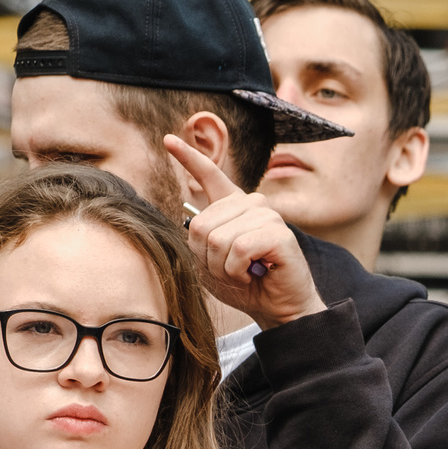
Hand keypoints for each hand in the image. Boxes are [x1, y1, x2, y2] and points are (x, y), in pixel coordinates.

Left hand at [162, 134, 323, 329]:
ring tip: (243, 273)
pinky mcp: (279, 233)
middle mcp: (251, 204)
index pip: (210, 175)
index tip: (169, 140)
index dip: (189, 157)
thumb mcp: (211, 262)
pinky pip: (238, 248)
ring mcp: (267, 216)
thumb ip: (200, 239)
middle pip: (201, 225)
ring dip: (224, 267)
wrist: (278, 308)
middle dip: (207, 258)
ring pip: (218, 239)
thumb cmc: (246, 285)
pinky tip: (252, 273)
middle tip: (229, 270)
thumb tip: (194, 223)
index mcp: (234, 207)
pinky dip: (237, 269)